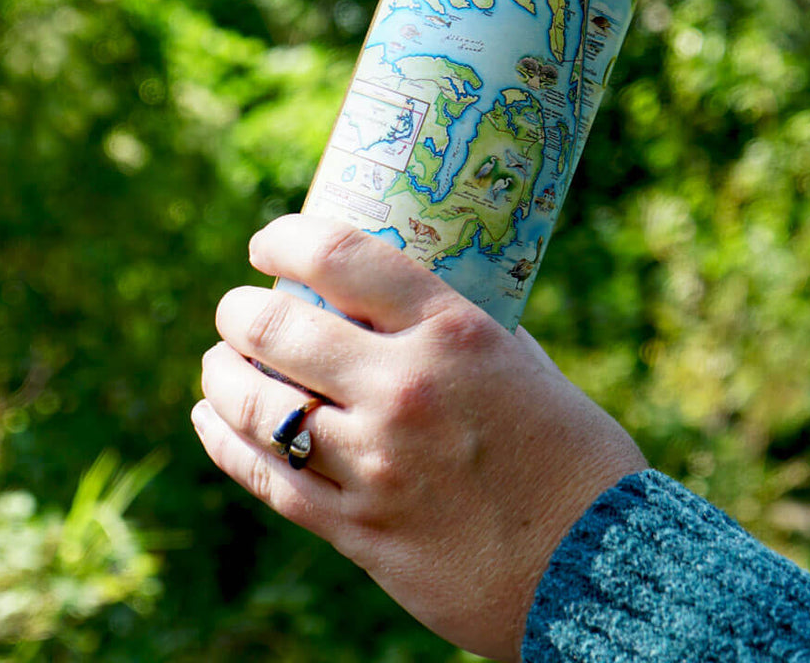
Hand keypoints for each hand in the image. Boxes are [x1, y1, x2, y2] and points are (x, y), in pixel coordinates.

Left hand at [192, 214, 645, 661]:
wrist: (599, 570)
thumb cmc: (574, 456)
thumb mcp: (523, 366)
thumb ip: (457, 333)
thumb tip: (402, 308)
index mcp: (452, 335)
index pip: (343, 259)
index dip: (286, 239)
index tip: (266, 242)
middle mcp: (403, 391)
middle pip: (277, 330)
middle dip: (238, 311)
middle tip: (237, 309)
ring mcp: (374, 465)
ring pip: (254, 405)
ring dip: (219, 372)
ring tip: (217, 360)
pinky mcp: (357, 531)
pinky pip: (265, 478)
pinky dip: (223, 440)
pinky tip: (210, 418)